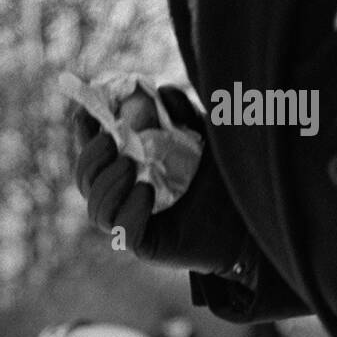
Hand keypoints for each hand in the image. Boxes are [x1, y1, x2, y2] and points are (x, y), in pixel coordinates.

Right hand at [72, 86, 239, 272]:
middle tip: (110, 141)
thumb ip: (181, 112)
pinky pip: (122, 232)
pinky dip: (127, 211)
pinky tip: (146, 192)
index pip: (94, 152)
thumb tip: (159, 90)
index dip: (84, 133)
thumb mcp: (204, 133)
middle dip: (90, 160)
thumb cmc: (228, 175)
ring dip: (106, 185)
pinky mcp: (148, 246)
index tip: (87, 112)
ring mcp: (135, 223)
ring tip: (130, 166)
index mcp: (132, 166)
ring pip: (97, 210)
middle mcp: (126, 196)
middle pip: (86, 182)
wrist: (252, 216)